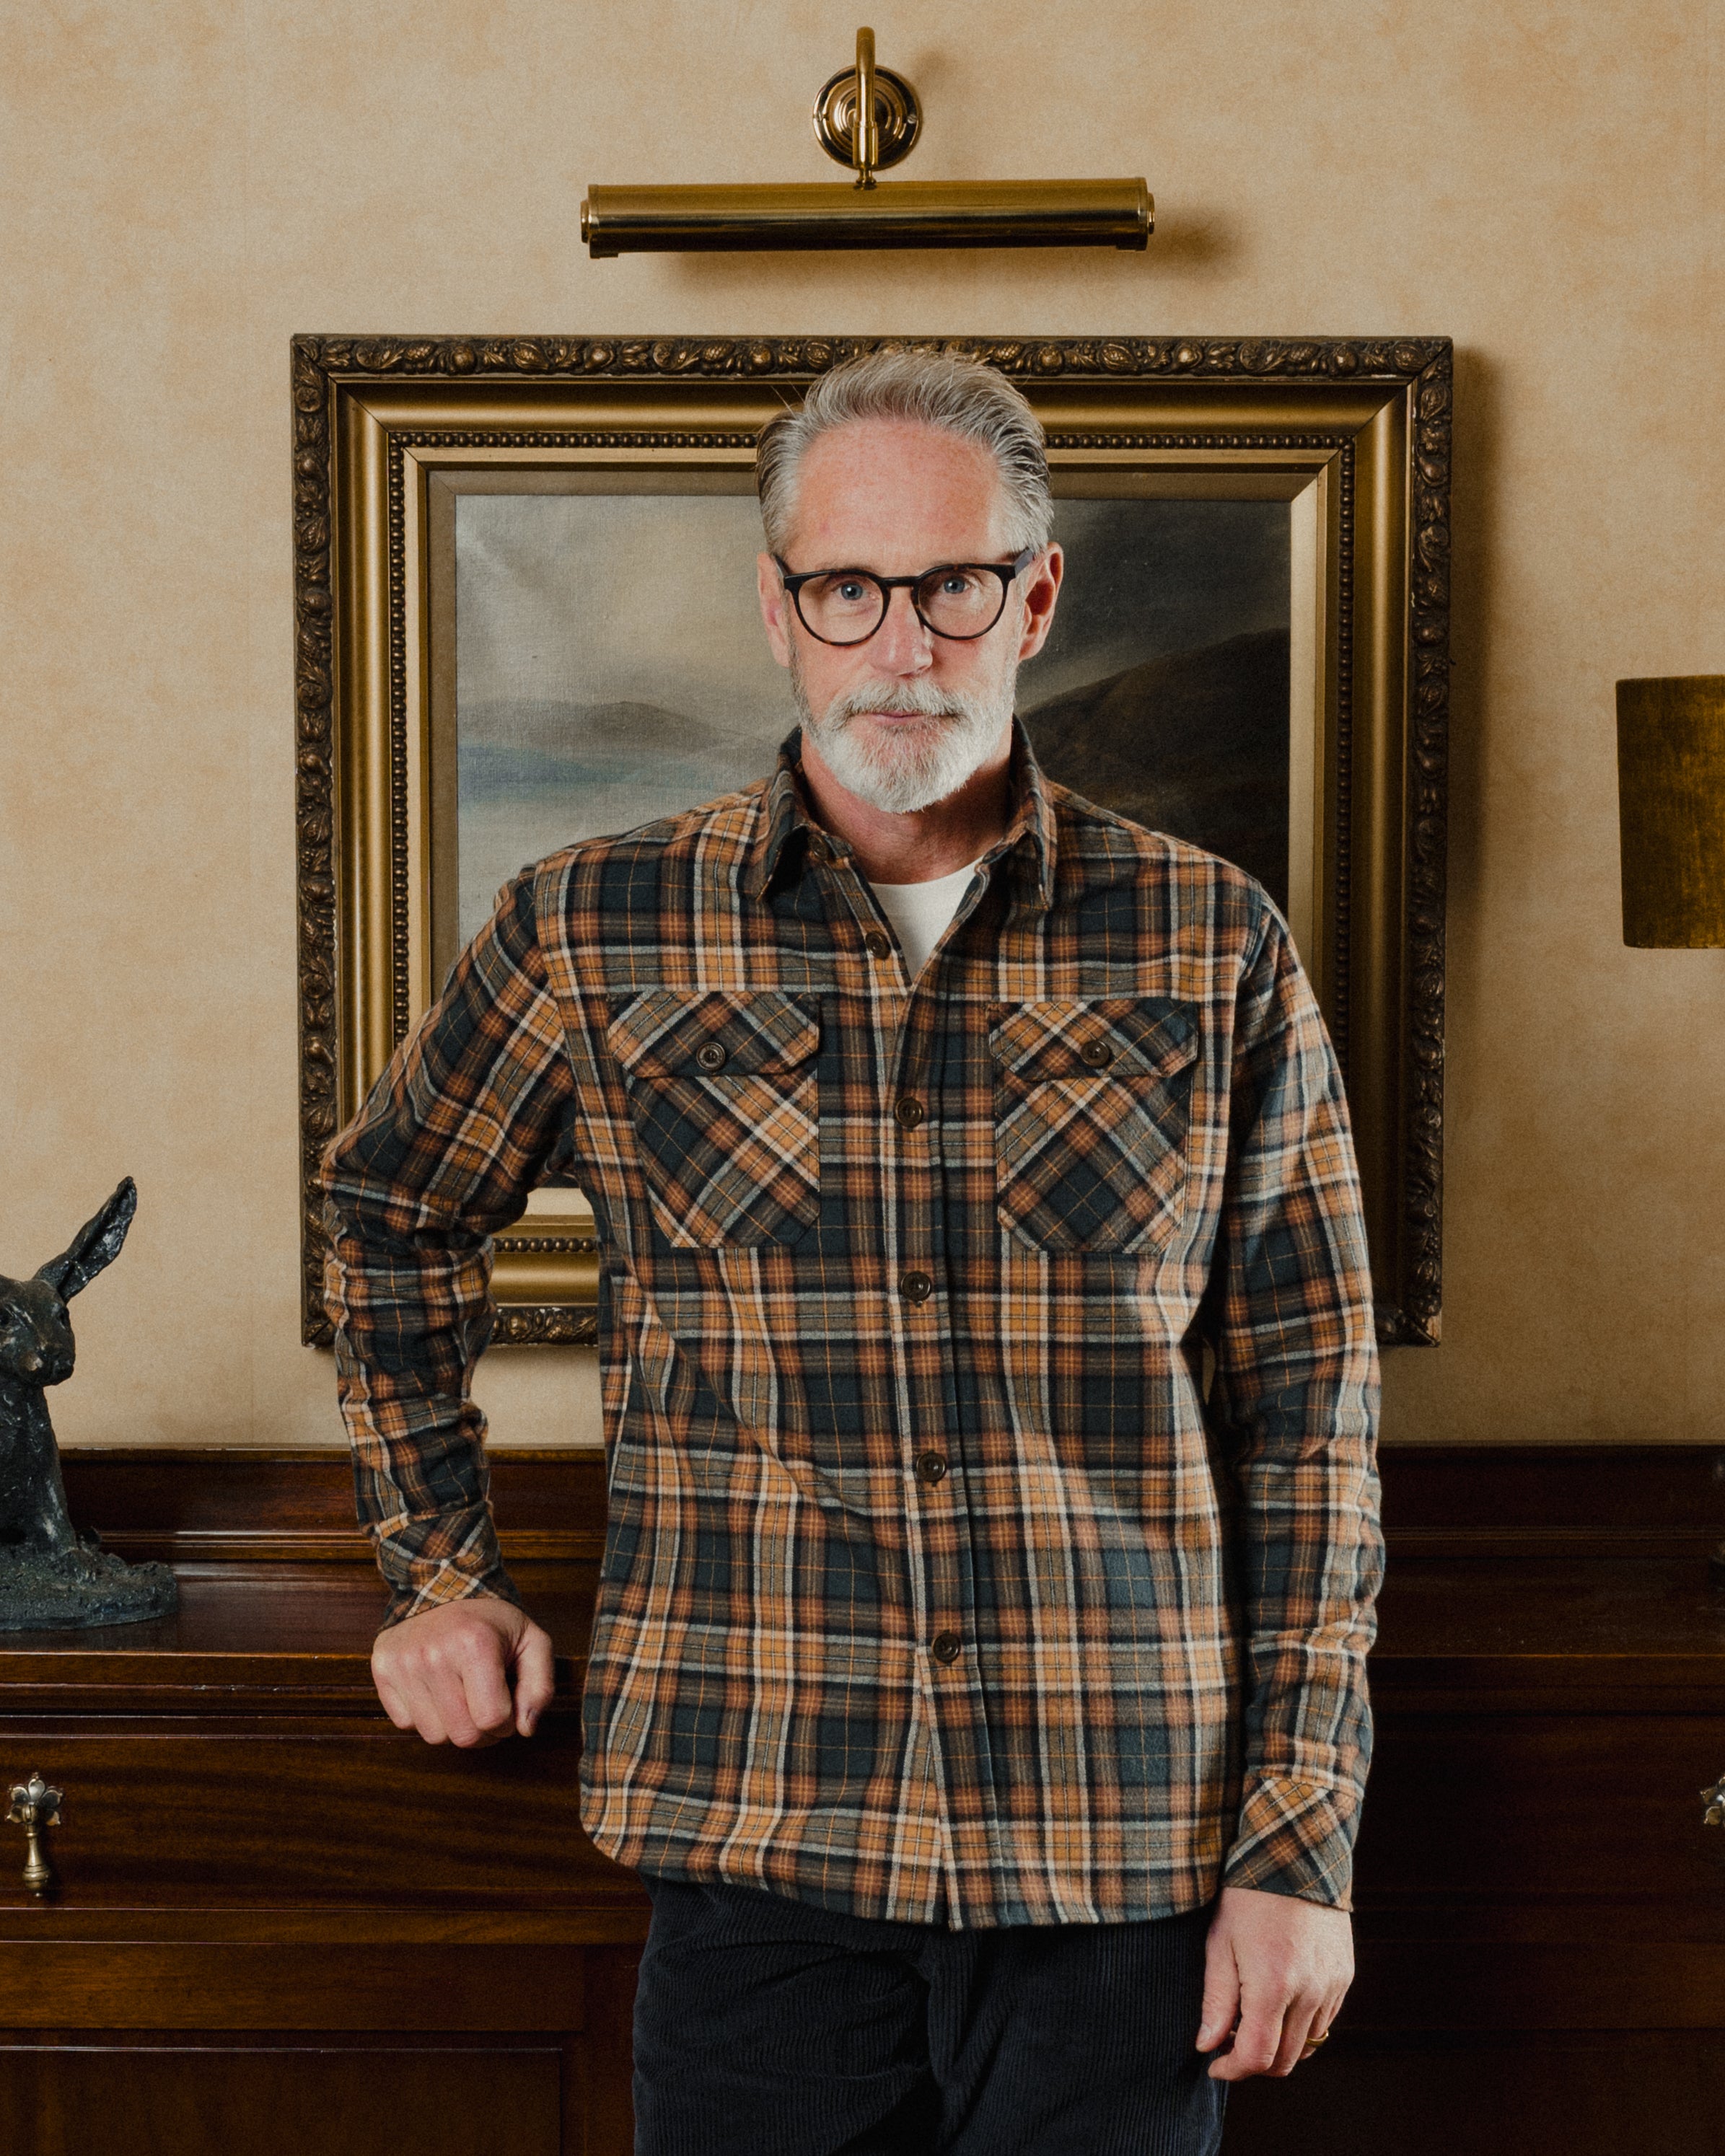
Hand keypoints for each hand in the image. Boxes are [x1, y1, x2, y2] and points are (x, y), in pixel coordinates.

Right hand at [371, 1595, 555, 1748]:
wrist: (444, 1584)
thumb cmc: (492, 1620)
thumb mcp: (532, 1642)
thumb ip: (540, 1686)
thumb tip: (526, 1728)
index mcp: (475, 1645)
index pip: (492, 1720)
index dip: (507, 1723)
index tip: (506, 1703)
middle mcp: (434, 1655)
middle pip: (463, 1735)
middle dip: (482, 1731)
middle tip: (485, 1705)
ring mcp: (404, 1663)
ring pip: (433, 1735)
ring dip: (452, 1725)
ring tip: (461, 1696)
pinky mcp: (382, 1668)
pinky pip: (405, 1723)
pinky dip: (424, 1715)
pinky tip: (436, 1690)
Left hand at [1196, 1884, 1353, 2079]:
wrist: (1295, 1854)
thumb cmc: (1248, 1896)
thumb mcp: (1220, 1943)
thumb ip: (1216, 2001)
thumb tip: (1208, 2046)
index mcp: (1273, 1986)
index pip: (1257, 2057)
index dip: (1232, 2070)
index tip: (1214, 2064)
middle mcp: (1310, 1993)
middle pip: (1285, 2060)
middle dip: (1254, 2063)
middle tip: (1229, 2044)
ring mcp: (1332, 1985)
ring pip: (1308, 2044)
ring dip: (1279, 2045)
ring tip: (1252, 2018)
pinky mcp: (1344, 1975)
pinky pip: (1325, 2020)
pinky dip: (1301, 2025)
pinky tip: (1279, 2002)